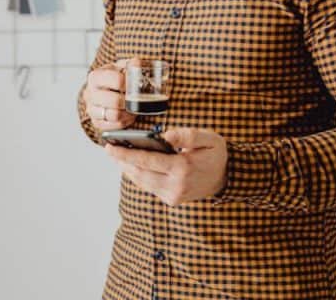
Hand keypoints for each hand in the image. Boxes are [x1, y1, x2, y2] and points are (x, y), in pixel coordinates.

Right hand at [83, 58, 138, 131]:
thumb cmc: (115, 78)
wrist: (104, 90)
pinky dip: (124, 121)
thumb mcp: (122, 67)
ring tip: (132, 108)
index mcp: (95, 76)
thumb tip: (137, 63)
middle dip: (128, 101)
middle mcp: (90, 93)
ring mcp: (91, 109)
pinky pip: (114, 126)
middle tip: (134, 99)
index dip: (129, 84)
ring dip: (127, 112)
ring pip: (114, 115)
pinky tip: (127, 115)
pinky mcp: (96, 122)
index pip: (117, 80)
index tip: (133, 85)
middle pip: (114, 101)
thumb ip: (131, 65)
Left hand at [104, 127, 227, 206]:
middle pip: (140, 174)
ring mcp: (173, 195)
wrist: (227, 178)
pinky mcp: (172, 200)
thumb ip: (186, 135)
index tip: (110, 146)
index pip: (147, 161)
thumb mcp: (208, 138)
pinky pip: (149, 187)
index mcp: (183, 168)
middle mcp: (175, 185)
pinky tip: (131, 166)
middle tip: (109, 149)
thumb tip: (165, 135)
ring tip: (117, 156)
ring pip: (142, 182)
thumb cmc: (215, 154)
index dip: (126, 154)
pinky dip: (138, 176)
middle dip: (122, 161)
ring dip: (127, 170)